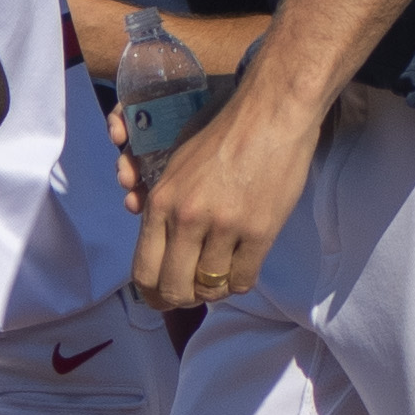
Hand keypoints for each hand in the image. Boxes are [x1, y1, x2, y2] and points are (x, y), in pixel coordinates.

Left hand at [131, 71, 322, 307]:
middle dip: (181, 299)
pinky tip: (241, 268)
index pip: (144, 270)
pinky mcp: (259, 232)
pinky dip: (239, 283)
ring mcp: (224, 228)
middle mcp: (187, 219)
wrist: (270, 115)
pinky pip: (242, 280)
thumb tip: (161, 251)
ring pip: (210, 287)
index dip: (152, 294)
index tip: (161, 297)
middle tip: (192, 294)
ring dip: (214, 289)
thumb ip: (164, 209)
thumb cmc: (222, 136)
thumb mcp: (176, 169)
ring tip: (219, 277)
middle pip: (174, 289)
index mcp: (161, 203)